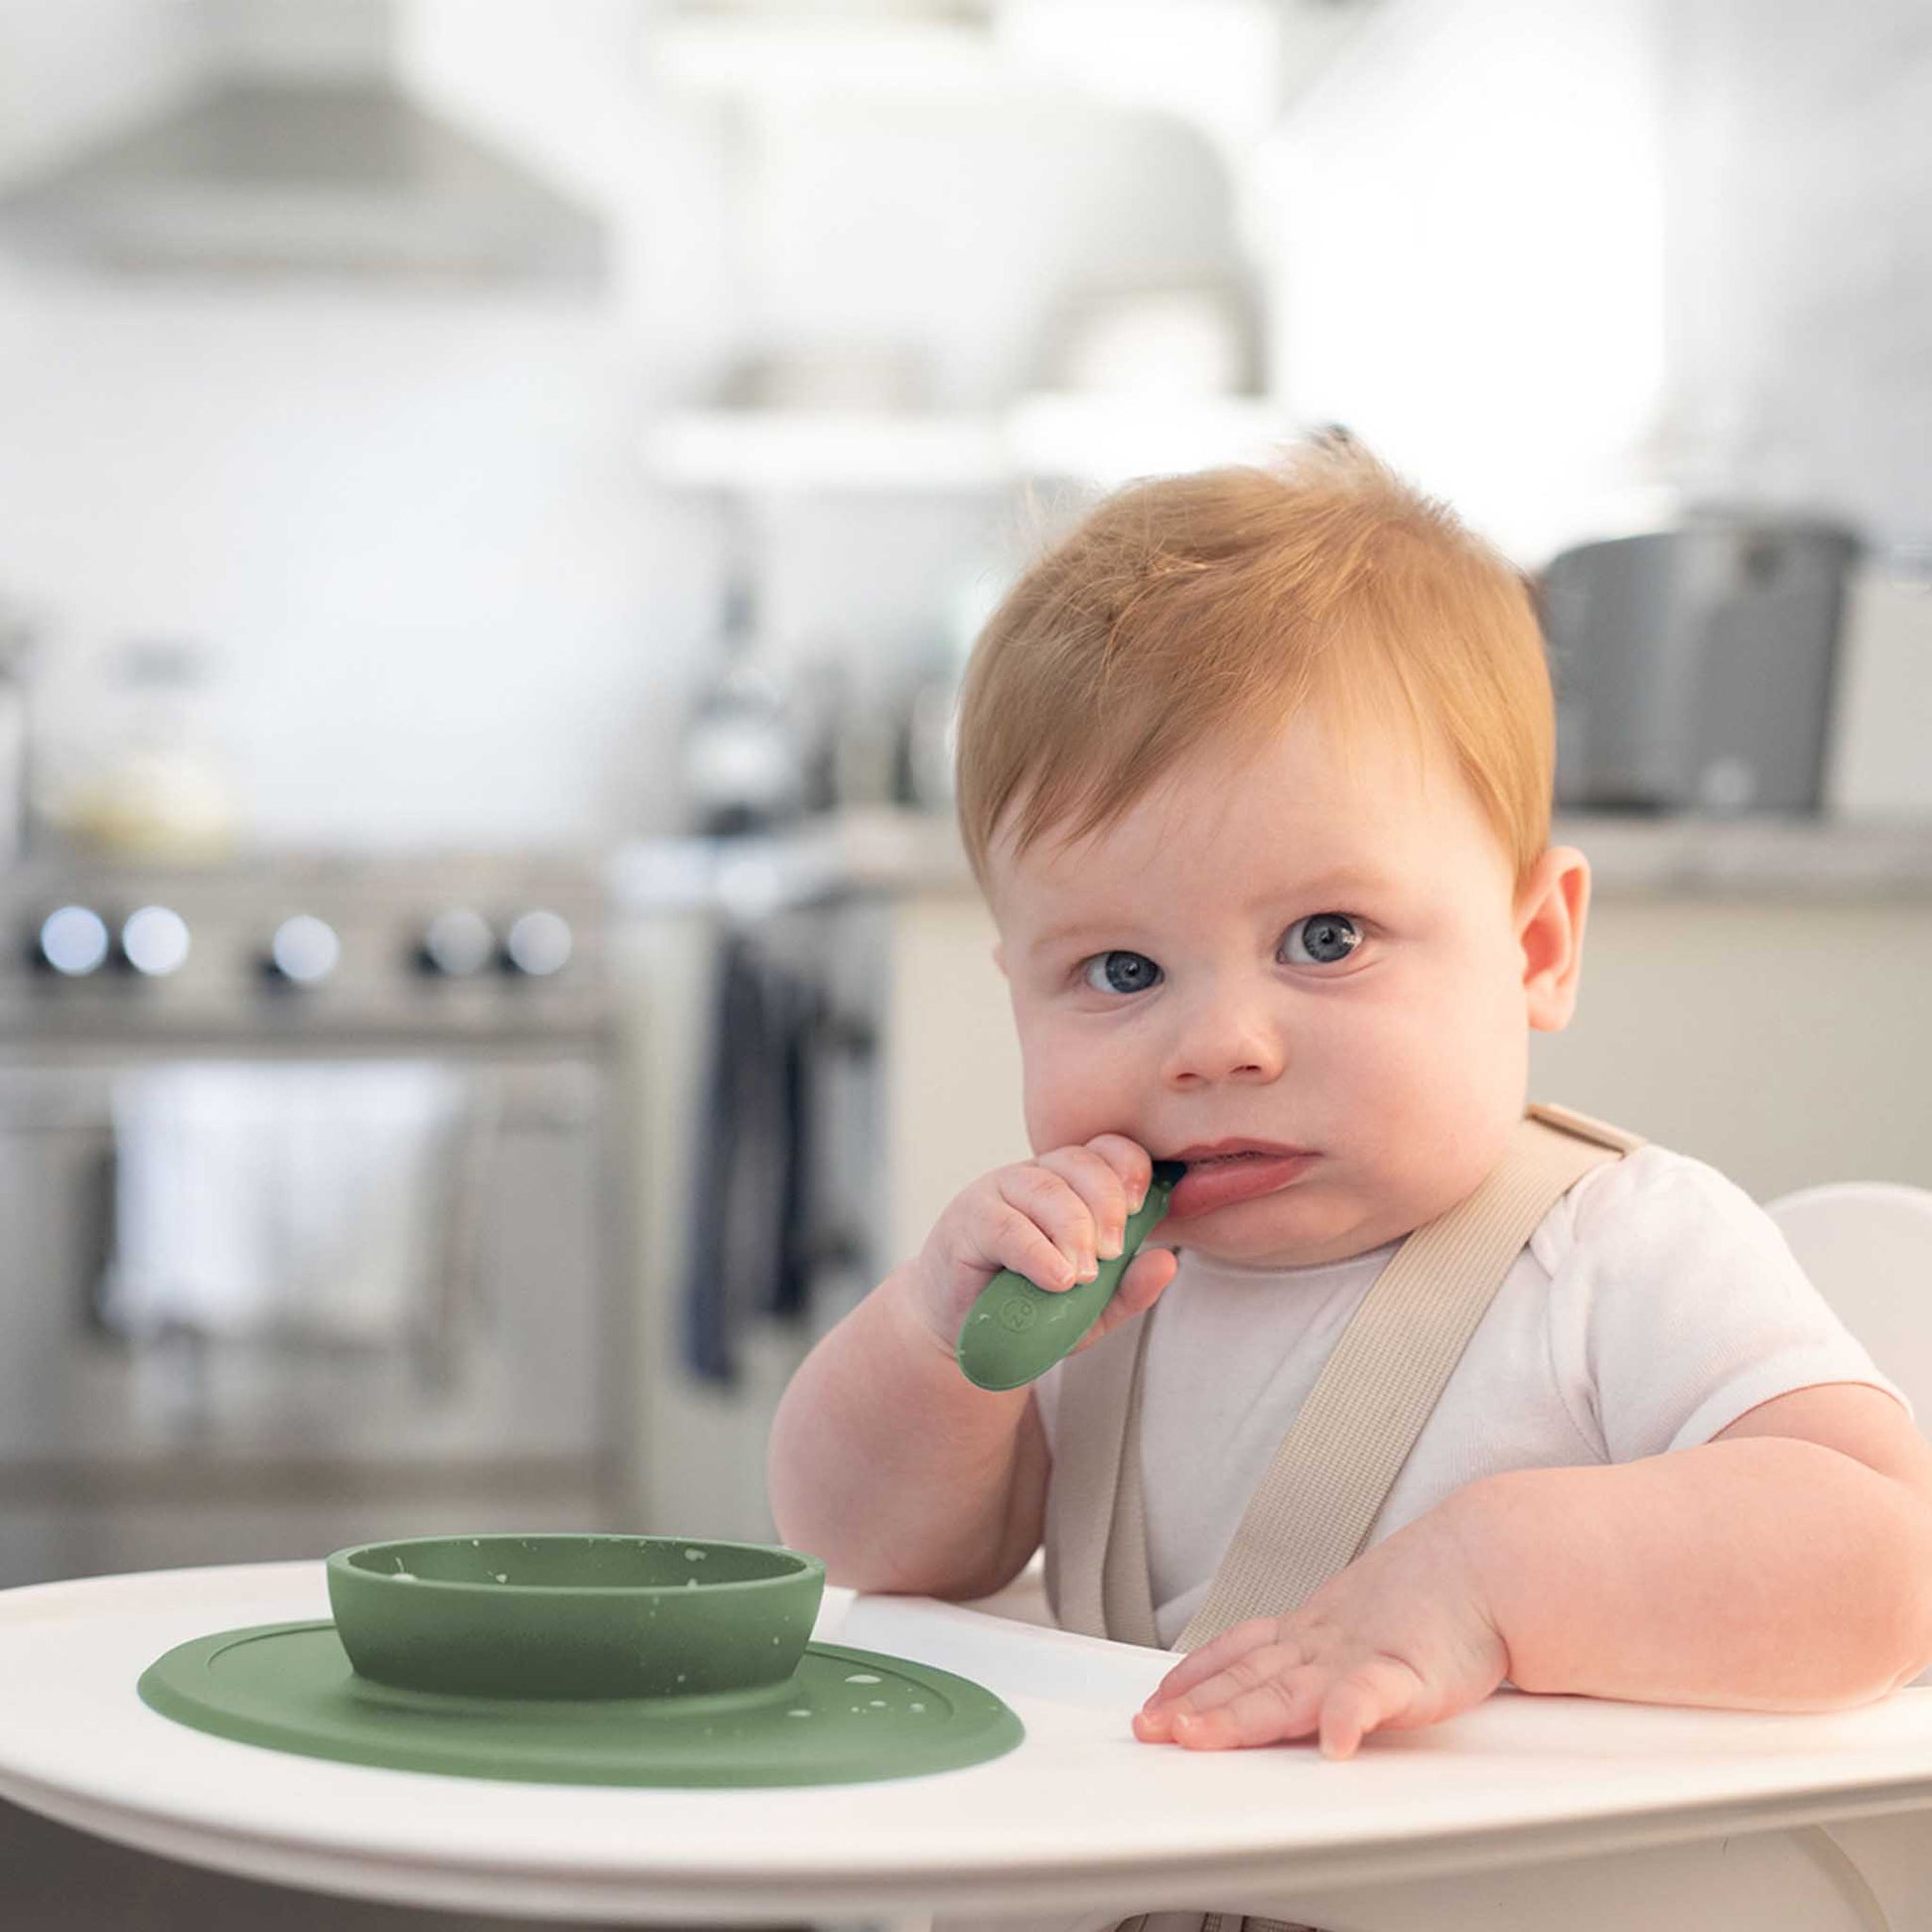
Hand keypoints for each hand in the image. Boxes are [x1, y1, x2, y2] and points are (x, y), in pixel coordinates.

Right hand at [900, 1133, 1180, 1360]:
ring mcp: (1000, 1192)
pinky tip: (1056, 1278)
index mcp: (1072, 1184)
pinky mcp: (968, 1219)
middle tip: (1112, 1254)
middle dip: (1107, 1206)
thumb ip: (1129, 1287)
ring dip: (1074, 1231)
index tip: (1141, 1209)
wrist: (966, 1334)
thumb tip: (1167, 1262)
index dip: (1130, 1169)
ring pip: (1047, 1190)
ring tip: (1083, 1276)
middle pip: (1081, 1164)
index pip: (1107, 1150)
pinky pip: (1007, 1225)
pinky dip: (1037, 1251)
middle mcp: (1037, 1177)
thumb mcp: (1091, 1307)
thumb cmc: (1030, 1309)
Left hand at [1131, 1495, 1509, 1758]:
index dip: (1193, 1676)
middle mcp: (1323, 1645)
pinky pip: (1370, 1698)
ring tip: (1194, 1735)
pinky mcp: (1406, 1674)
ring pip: (1285, 1691)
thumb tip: (1290, 1679)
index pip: (1238, 1654)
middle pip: (1246, 1679)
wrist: (1486, 1563)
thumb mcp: (1363, 1620)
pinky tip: (1331, 1744)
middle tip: (1149, 1727)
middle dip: (1193, 1706)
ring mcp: (1358, 1659)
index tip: (1155, 1700)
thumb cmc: (1433, 1599)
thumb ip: (1326, 1654)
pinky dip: (1345, 1718)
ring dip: (1236, 1716)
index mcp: (1313, 1633)